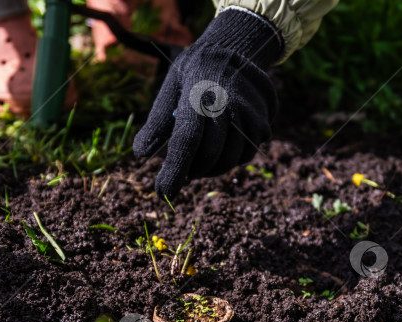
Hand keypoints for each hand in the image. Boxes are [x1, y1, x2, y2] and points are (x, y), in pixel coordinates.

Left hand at [133, 8, 282, 198]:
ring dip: (212, 167)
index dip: (174, 171)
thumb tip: (139, 155)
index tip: (163, 193)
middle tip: (184, 170)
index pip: (185, 141)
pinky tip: (222, 146)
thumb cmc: (194, 73)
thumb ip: (156, 122)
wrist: (236, 49)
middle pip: (209, 157)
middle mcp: (226, 106)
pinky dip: (231, 158)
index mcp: (197, 96)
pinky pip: (246, 154)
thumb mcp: (170, 87)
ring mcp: (248, 115)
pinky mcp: (262, 123)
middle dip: (193, 170)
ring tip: (201, 158)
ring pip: (230, 160)